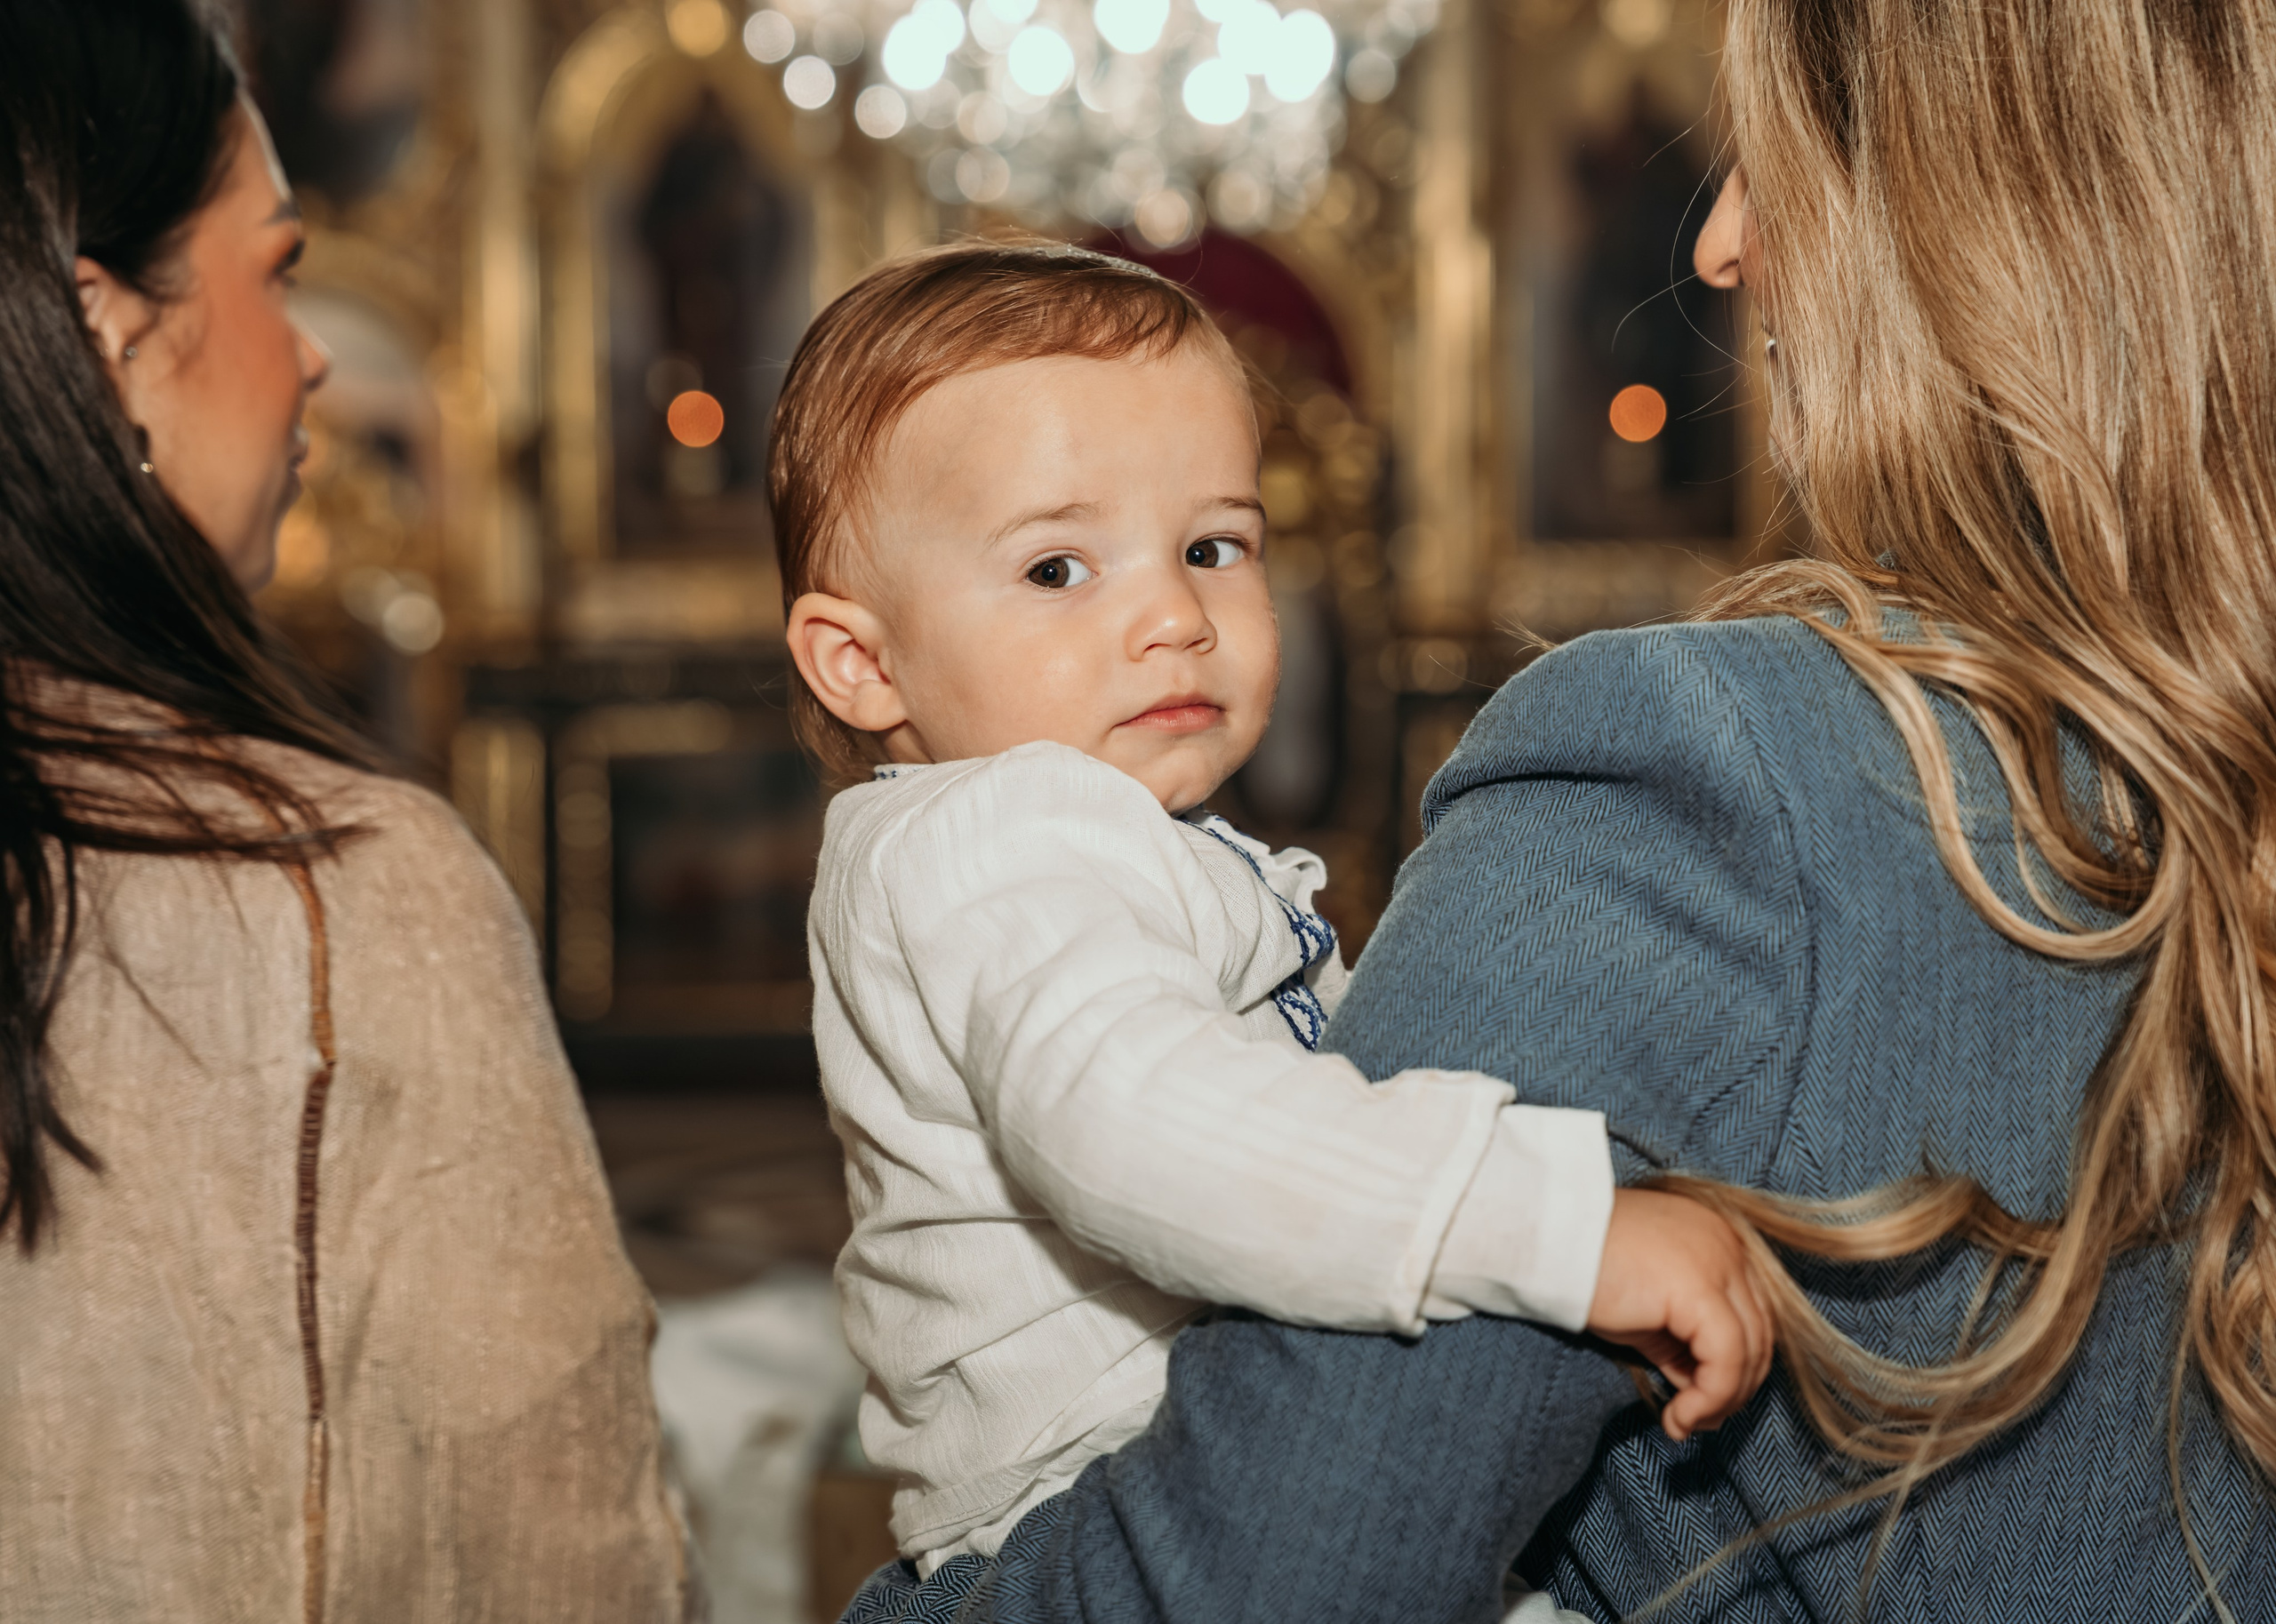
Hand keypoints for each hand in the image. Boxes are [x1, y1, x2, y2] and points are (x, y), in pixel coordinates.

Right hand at [1585, 1188, 1772, 1442]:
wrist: (1543, 1242)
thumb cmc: (1585, 1271)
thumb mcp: (1647, 1311)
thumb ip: (1682, 1343)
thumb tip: (1706, 1395)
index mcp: (1719, 1241)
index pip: (1751, 1316)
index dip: (1735, 1369)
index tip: (1702, 1405)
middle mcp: (1729, 1245)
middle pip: (1759, 1335)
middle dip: (1733, 1390)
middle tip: (1695, 1421)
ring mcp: (1720, 1261)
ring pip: (1749, 1351)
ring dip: (1721, 1401)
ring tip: (1683, 1423)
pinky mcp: (1700, 1287)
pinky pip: (1726, 1357)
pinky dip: (1710, 1397)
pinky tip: (1677, 1417)